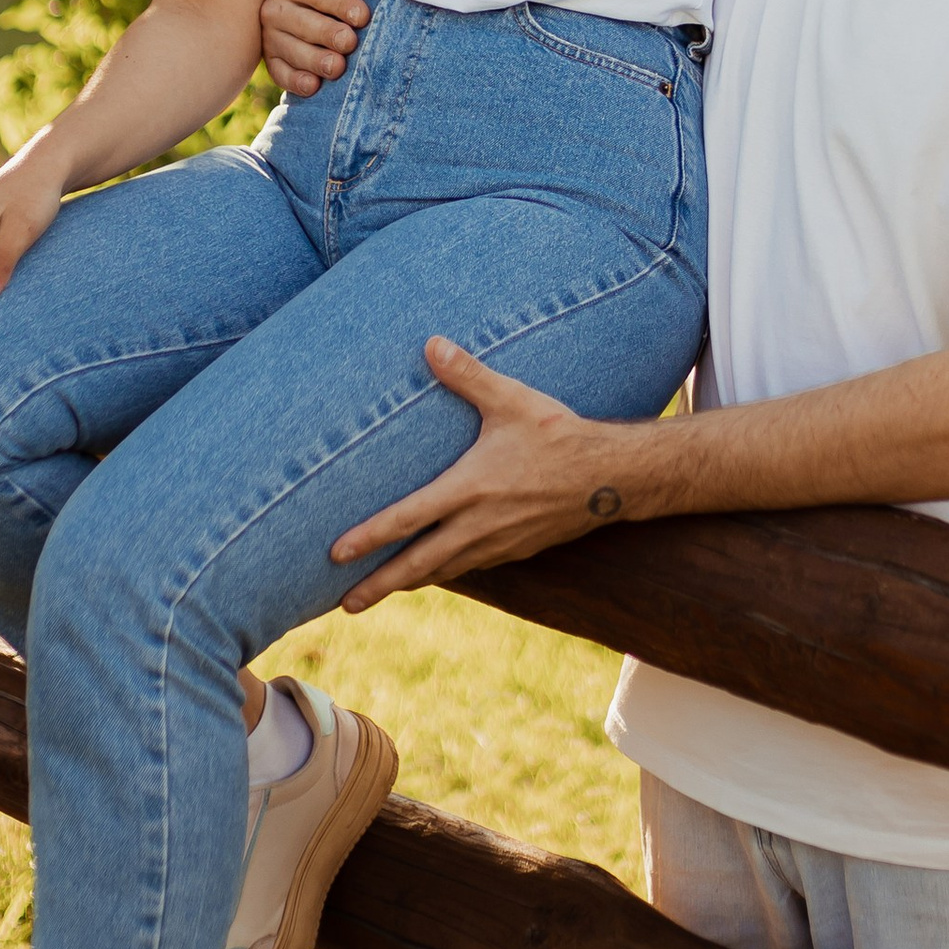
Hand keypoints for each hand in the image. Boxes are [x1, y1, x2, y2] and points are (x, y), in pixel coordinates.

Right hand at [262, 0, 367, 96]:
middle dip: (326, 33)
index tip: (363, 16)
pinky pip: (279, 73)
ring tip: (337, 68)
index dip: (339, 3)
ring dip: (314, 60)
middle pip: (301, 23)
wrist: (301, 7)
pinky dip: (295, 81)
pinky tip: (314, 87)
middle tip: (350, 42)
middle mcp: (272, 7)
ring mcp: (269, 37)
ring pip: (290, 50)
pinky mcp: (271, 61)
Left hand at [330, 338, 638, 606]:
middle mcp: (480, 525)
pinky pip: (471, 566)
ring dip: (409, 582)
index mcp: (471, 489)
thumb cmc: (559, 434)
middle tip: (345, 604)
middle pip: (420, 564)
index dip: (370, 537)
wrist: (613, 477)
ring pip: (444, 570)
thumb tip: (432, 343)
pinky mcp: (517, 550)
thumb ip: (468, 375)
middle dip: (380, 585)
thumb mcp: (512, 401)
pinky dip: (444, 573)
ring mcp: (499, 543)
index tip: (336, 554)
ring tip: (378, 593)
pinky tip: (434, 571)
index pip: (409, 518)